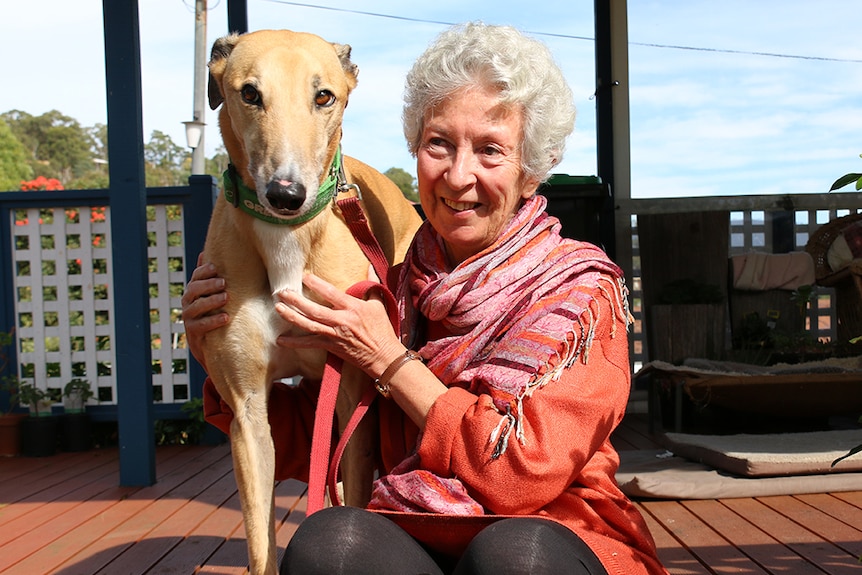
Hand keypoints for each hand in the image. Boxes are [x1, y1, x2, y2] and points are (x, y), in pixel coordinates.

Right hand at [181, 254, 228, 365]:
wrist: (210, 344)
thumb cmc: (214, 312)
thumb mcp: (213, 294)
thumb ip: (210, 277)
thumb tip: (205, 253)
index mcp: (194, 291)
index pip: (195, 277)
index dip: (203, 271)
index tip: (215, 267)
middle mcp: (188, 302)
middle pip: (193, 290)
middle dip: (208, 285)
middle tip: (223, 282)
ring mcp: (189, 318)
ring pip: (196, 307)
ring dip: (211, 301)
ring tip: (226, 298)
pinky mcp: (193, 333)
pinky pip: (201, 325)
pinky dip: (213, 321)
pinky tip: (226, 318)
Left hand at [274, 273, 403, 379]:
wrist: (383, 357)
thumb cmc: (382, 330)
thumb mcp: (379, 304)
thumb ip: (372, 284)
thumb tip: (369, 266)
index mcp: (353, 308)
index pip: (330, 293)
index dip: (316, 284)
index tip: (304, 276)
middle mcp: (341, 321)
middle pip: (313, 309)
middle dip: (295, 300)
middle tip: (282, 292)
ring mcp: (334, 335)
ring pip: (308, 325)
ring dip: (291, 317)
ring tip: (277, 308)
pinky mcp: (331, 347)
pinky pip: (309, 344)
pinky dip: (294, 343)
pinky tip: (280, 340)